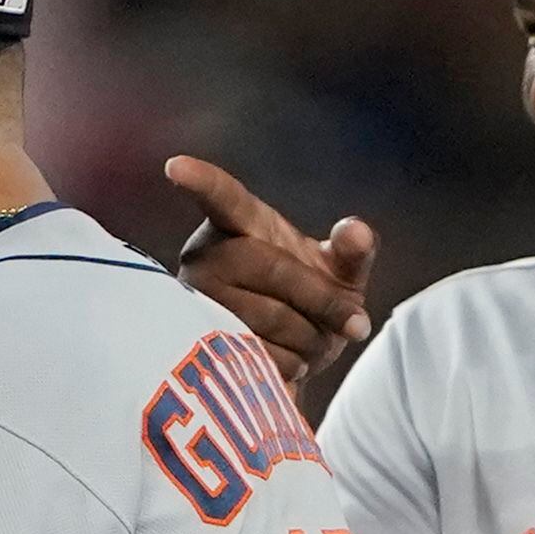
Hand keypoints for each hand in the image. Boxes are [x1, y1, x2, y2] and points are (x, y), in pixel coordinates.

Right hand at [166, 154, 379, 384]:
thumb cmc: (314, 305)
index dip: (201, 182)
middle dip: (320, 300)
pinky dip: (291, 366)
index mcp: (241, 224)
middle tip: (356, 323)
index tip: (176, 167)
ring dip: (309, 340)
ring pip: (263, 318)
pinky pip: (253, 355)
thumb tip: (357, 232)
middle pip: (269, 268)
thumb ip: (354, 252)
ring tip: (318, 344)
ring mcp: (197, 301)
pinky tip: (296, 363)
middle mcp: (208, 257)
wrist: (293, 361)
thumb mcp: (341, 274)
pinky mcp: (199, 346)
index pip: (223, 198)